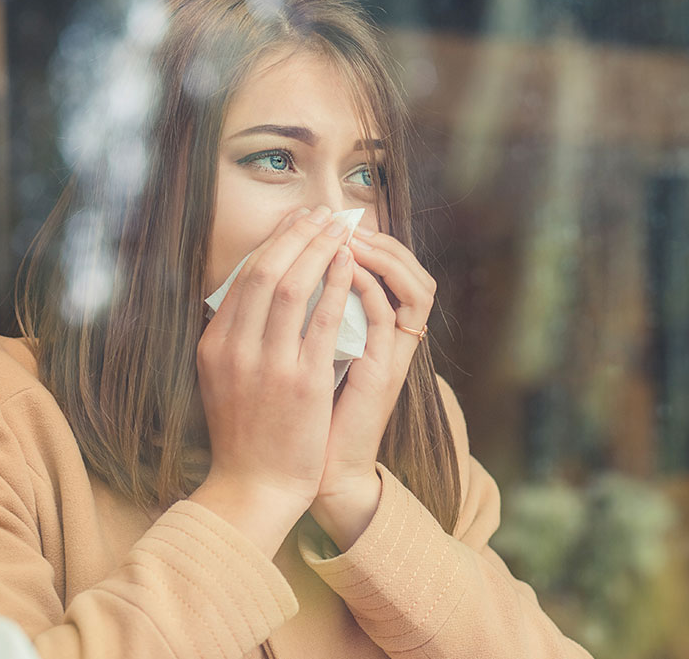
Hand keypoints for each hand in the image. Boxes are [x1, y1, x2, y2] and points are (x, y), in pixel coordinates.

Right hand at [195, 205, 356, 515]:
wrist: (254, 487)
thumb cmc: (244, 436)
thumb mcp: (221, 380)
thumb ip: (233, 338)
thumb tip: (250, 294)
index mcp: (214, 346)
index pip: (243, 278)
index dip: (273, 243)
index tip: (296, 223)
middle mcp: (235, 349)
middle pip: (265, 272)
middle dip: (296, 235)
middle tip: (321, 214)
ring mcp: (268, 365)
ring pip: (291, 286)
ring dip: (317, 248)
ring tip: (338, 228)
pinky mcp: (302, 382)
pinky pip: (321, 320)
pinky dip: (335, 285)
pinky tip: (349, 264)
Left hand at [309, 226, 436, 546]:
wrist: (310, 471)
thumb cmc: (301, 417)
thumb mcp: (301, 356)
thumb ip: (303, 320)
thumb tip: (274, 276)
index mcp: (373, 334)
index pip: (389, 272)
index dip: (366, 242)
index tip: (326, 222)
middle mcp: (391, 342)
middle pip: (411, 271)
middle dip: (379, 239)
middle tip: (340, 218)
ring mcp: (392, 357)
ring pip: (415, 287)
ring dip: (383, 255)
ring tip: (348, 234)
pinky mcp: (383, 372)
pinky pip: (390, 317)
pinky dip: (370, 287)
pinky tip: (346, 267)